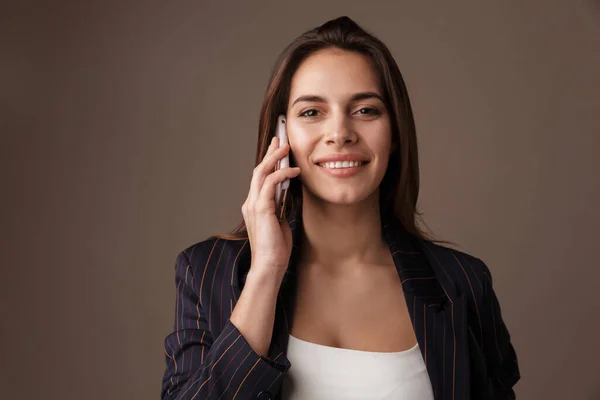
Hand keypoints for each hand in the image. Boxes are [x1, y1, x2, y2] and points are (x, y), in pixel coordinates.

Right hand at [241, 137, 300, 279]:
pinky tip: (294, 170)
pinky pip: (270, 184)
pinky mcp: (261, 209)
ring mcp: (254, 205)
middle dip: (270, 152)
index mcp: (254, 206)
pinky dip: (282, 174)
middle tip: (280, 138)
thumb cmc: (276, 249)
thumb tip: (287, 195)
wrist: (269, 266)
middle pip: (259, 170)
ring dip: (275, 158)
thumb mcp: (280, 223)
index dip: (268, 161)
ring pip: (261, 173)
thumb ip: (280, 208)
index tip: (277, 148)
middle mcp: (251, 202)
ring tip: (286, 147)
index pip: (260, 178)